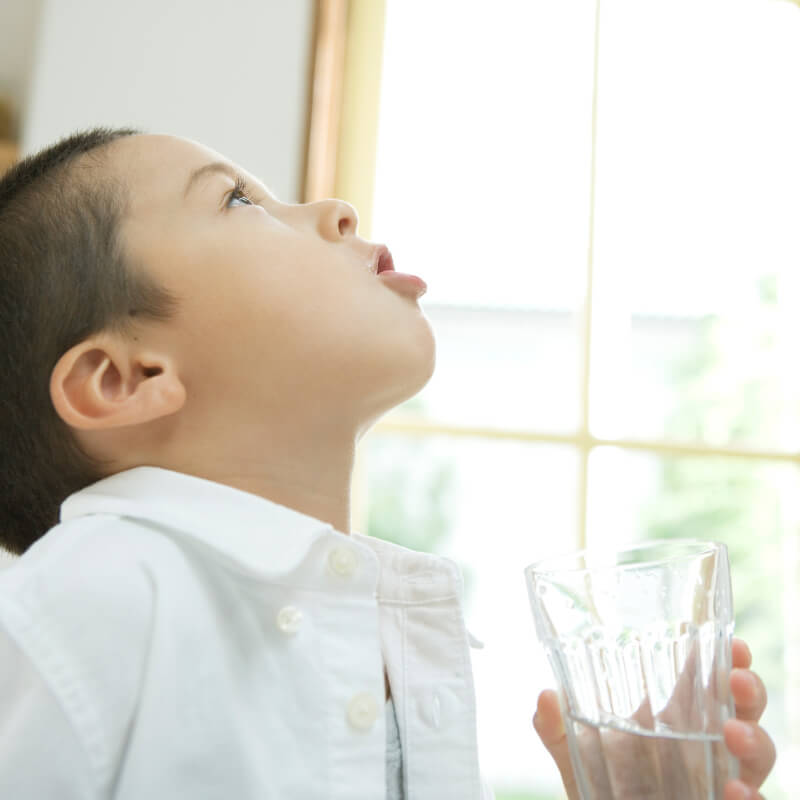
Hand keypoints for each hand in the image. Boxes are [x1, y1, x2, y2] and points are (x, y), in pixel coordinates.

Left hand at [532, 638, 775, 798]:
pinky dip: (751, 798)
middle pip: (743, 709)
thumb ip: (555, 726)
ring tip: (733, 732)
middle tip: (737, 678)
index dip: (726, 658)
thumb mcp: (572, 752)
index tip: (733, 643)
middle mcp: (703, 745)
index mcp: (675, 717)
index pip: (708, 678)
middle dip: (749, 690)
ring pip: (757, 756)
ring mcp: (716, 780)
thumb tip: (546, 696)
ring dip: (755, 740)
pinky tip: (736, 790)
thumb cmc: (597, 785)